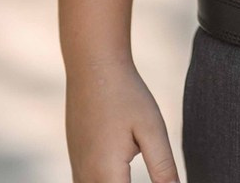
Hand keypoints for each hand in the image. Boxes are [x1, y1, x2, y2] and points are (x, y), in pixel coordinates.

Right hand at [65, 57, 180, 182]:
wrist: (93, 68)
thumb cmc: (126, 96)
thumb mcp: (152, 129)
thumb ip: (163, 167)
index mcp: (106, 175)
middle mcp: (86, 179)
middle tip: (159, 173)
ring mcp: (78, 170)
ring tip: (133, 164)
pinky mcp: (76, 160)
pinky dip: (108, 181)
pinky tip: (121, 172)